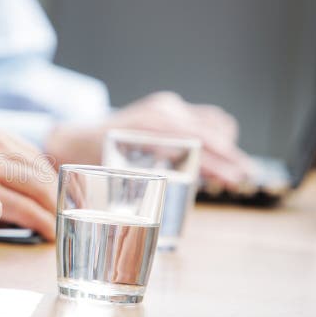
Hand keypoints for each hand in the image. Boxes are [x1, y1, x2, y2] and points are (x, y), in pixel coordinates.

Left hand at [46, 91, 253, 184]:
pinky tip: (215, 156)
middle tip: (242, 178)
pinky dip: (213, 134)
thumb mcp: (113, 176)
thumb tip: (170, 210)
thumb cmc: (87, 165)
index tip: (236, 179)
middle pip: (209, 133)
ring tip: (233, 170)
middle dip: (230, 157)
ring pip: (211, 122)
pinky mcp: (165, 106)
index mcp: (146, 130)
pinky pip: (201, 118)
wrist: (73, 139)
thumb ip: (143, 186)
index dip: (219, 163)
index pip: (195, 143)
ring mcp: (163, 106)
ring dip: (224, 145)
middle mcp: (159, 113)